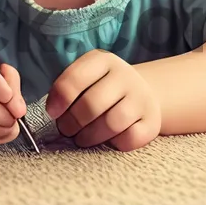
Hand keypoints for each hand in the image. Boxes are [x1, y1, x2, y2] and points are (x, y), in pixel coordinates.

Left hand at [46, 50, 161, 150]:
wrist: (141, 92)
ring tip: (81, 138)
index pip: (76, 78)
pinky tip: (107, 139)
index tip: (52, 112)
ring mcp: (142, 98)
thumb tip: (54, 112)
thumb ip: (68, 89)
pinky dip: (114, 144)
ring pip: (112, 123)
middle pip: (92, 104)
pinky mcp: (152, 122)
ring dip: (90, 136)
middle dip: (72, 122)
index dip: (60, 98)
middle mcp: (126, 75)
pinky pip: (130, 139)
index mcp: (103, 60)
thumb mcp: (86, 78)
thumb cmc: (101, 87)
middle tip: (66, 129)